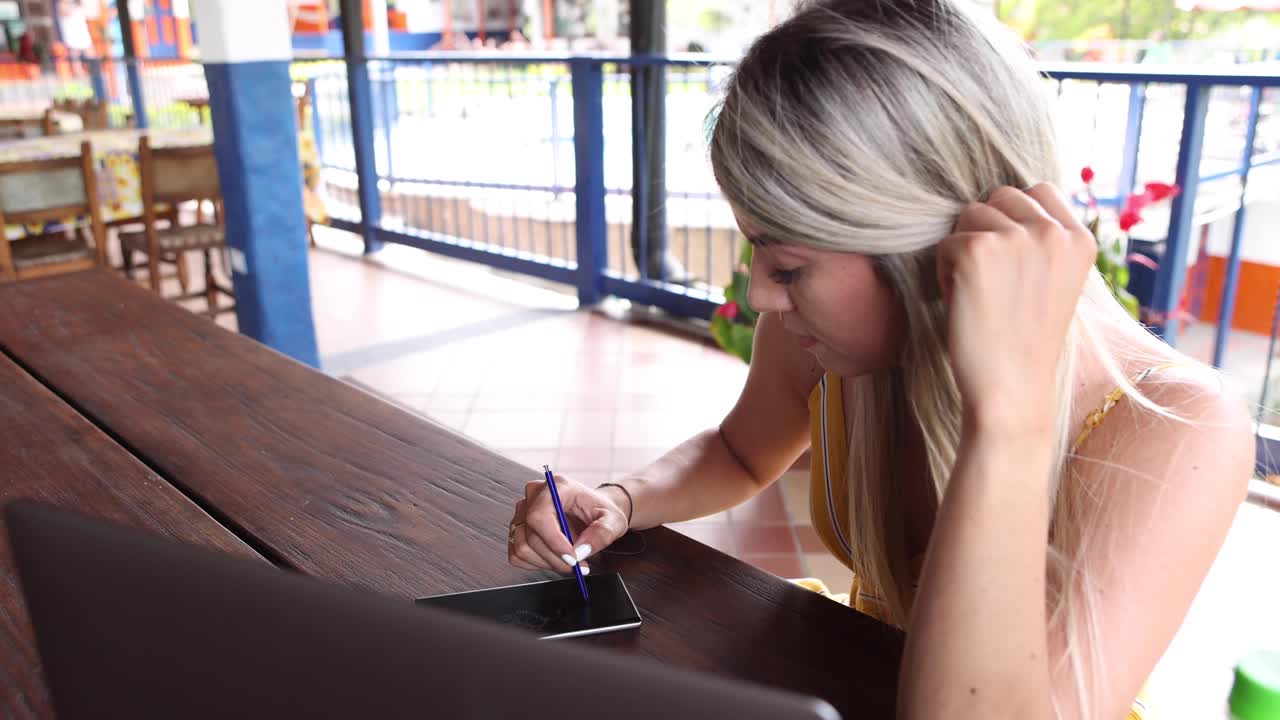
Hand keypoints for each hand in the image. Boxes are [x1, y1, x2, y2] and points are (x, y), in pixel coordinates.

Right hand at [506, 475, 629, 573]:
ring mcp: (522, 511)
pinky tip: (554, 556)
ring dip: (548, 561)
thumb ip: (601, 534)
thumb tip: (581, 550)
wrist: (595, 511)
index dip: (554, 542)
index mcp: (557, 486)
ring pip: (523, 547)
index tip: (573, 558)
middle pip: (531, 536)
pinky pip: (517, 553)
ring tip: (569, 557)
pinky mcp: (518, 527)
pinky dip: (537, 562)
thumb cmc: (601, 511)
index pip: (539, 516)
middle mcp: (535, 495)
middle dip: (557, 558)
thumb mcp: (613, 521)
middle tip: (578, 564)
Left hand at [936, 184, 1095, 431]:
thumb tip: (1002, 200)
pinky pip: (946, 241)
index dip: (1013, 217)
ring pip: (970, 214)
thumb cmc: (1023, 341)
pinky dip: (945, 270)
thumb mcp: (1053, 281)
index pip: (1038, 190)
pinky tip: (962, 301)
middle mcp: (1054, 232)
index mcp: (1081, 239)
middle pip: (1000, 196)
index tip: (1008, 259)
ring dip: (964, 247)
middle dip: (986, 229)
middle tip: (990, 280)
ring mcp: (1017, 238)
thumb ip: (1042, 240)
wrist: (1012, 390)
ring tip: (978, 292)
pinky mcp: (978, 250)